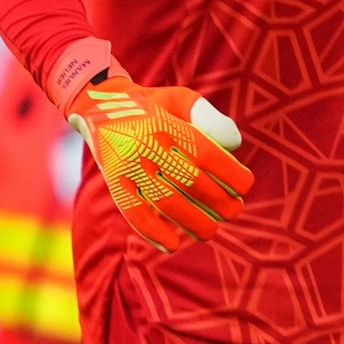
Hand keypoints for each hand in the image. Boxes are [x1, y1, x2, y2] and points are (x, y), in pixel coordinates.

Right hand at [65, 75, 254, 252]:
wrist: (98, 105)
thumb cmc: (153, 105)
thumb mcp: (180, 98)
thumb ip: (208, 116)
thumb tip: (235, 143)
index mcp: (167, 123)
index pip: (207, 153)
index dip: (230, 173)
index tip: (245, 187)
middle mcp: (146, 144)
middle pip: (189, 180)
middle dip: (218, 201)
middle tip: (234, 211)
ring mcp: (128, 165)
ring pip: (164, 200)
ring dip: (192, 221)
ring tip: (210, 232)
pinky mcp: (113, 181)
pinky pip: (133, 210)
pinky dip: (152, 231)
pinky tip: (172, 245)